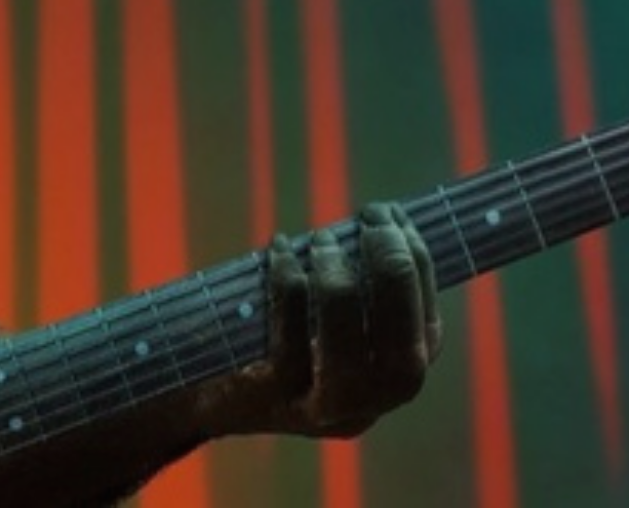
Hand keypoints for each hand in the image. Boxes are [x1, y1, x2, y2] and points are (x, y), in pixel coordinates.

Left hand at [198, 203, 440, 438]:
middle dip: (395, 278)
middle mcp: (362, 407)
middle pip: (403, 358)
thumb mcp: (324, 319)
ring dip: (340, 287)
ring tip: (324, 238)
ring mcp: (315, 411)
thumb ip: (357, 286)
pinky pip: (286, 347)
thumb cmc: (272, 337)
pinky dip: (289, 290)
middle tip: (372, 219)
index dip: (418, 269)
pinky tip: (282, 250)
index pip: (427, 334)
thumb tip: (382, 220)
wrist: (202, 390)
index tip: (396, 216)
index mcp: (388, 384)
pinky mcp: (269, 401)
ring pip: (345, 358)